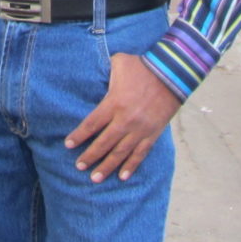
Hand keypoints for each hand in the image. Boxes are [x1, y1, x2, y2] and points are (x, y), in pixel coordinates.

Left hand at [64, 53, 179, 182]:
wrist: (171, 72)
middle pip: (103, 143)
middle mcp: (125, 120)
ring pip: (120, 153)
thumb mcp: (118, 63)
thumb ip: (104, 72)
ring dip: (107, 166)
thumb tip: (92, 72)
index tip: (68, 145)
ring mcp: (140, 129)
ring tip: (95, 178)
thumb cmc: (142, 65)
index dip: (79, 136)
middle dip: (90, 156)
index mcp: (114, 103)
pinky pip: (140, 153)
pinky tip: (122, 176)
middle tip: (79, 167)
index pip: (91, 124)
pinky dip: (131, 166)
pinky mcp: (153, 133)